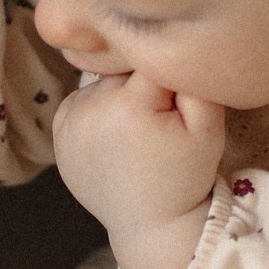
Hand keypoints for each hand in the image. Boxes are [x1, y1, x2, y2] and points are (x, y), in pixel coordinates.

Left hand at [52, 74, 222, 268]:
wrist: (151, 223)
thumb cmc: (185, 176)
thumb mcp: (208, 129)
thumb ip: (195, 81)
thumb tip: (173, 45)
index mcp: (127, 104)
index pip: (153, 60)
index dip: (172, 77)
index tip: (179, 105)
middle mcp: (90, 107)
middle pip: (125, 69)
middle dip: (145, 86)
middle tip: (161, 124)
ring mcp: (69, 118)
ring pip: (105, 81)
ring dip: (121, 95)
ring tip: (138, 133)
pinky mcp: (59, 128)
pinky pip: (85, 97)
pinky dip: (101, 108)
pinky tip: (118, 135)